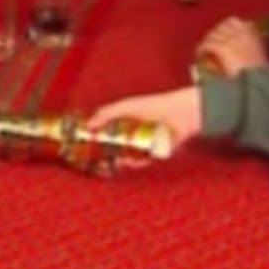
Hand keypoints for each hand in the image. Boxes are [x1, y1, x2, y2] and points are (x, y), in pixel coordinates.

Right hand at [86, 86, 202, 161]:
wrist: (179, 114)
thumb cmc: (153, 105)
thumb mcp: (125, 107)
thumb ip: (106, 114)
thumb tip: (89, 124)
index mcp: (126, 118)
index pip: (108, 129)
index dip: (99, 136)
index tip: (89, 143)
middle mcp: (134, 131)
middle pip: (117, 145)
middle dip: (109, 152)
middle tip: (101, 158)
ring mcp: (144, 142)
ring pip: (129, 155)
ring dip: (123, 159)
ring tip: (119, 160)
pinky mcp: (155, 152)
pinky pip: (143, 161)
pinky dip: (138, 163)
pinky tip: (133, 161)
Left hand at [197, 17, 267, 75]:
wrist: (257, 82)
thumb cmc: (260, 74)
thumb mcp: (258, 56)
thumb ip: (249, 47)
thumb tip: (238, 48)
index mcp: (251, 33)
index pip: (233, 21)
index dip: (224, 27)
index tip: (220, 34)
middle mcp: (241, 33)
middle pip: (221, 27)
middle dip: (214, 35)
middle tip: (210, 43)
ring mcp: (231, 39)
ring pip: (213, 35)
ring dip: (208, 42)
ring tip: (204, 50)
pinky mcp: (223, 47)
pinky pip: (208, 45)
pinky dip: (202, 49)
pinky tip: (200, 54)